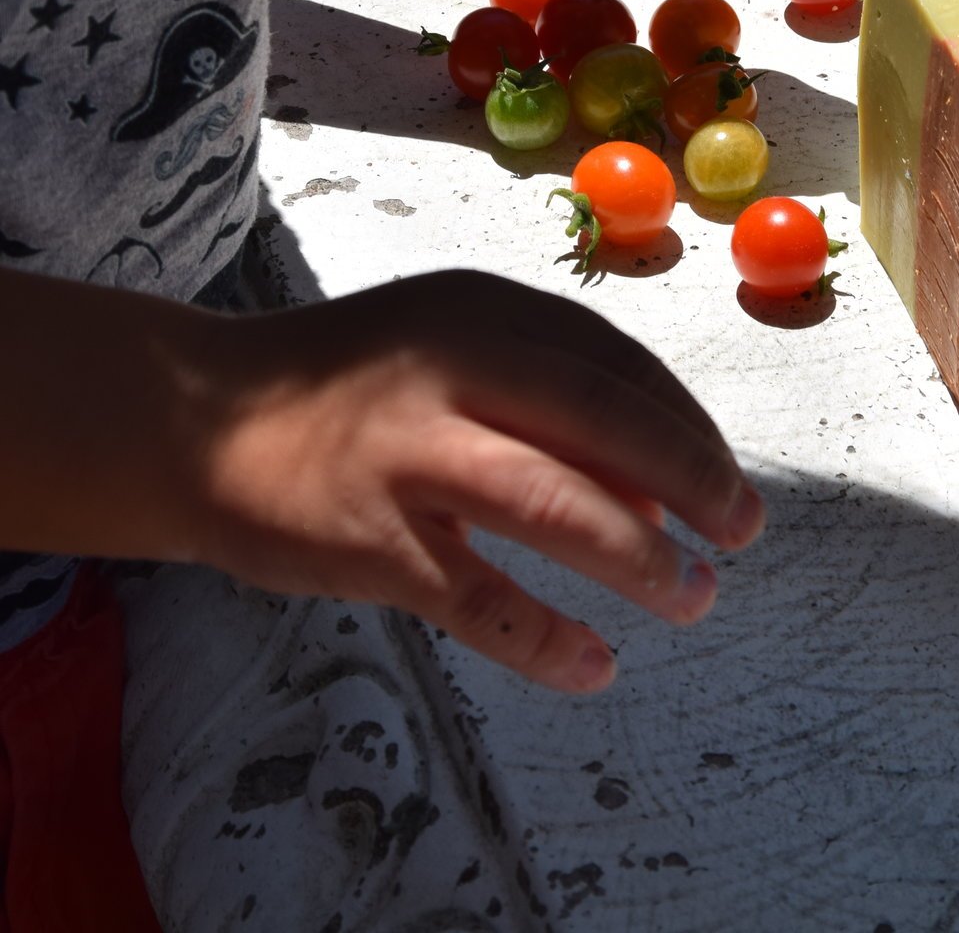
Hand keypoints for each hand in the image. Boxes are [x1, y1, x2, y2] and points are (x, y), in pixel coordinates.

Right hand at [185, 270, 764, 692]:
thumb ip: (544, 396)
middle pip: (602, 418)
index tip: (723, 476)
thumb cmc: (351, 382)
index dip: (683, 422)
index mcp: (479, 310)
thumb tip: (656, 490)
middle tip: (743, 529)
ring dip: (638, 557)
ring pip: (553, 503)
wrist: (199, 418)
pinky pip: (479, 600)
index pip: (614, 361)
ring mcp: (407, 454)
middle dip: (691, 476)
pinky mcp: (369, 540)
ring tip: (692, 597)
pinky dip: (546, 639)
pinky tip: (593, 665)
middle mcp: (450, 368)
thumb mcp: (448, 346)